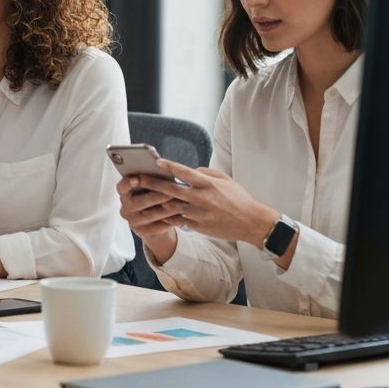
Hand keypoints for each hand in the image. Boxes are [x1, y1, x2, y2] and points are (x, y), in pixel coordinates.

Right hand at [116, 174, 179, 264]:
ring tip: (183, 201)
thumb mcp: (148, 187)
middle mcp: (125, 208)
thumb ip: (150, 179)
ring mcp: (133, 221)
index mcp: (123, 193)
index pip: (122, 187)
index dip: (128, 183)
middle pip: (141, 201)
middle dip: (159, 194)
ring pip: (153, 214)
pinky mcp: (144, 232)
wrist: (154, 221)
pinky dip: (171, 220)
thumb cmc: (153, 195)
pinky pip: (159, 226)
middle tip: (174, 188)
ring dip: (169, 207)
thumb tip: (163, 169)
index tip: (136, 178)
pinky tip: (182, 214)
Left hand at [126, 159, 278, 248]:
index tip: (156, 161)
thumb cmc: (238, 198)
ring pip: (171, 206)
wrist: (251, 223)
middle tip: (137, 179)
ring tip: (141, 196)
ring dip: (155, 201)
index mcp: (208, 184)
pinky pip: (177, 221)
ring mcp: (198, 213)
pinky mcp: (198, 226)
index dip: (169, 166)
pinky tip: (155, 212)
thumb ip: (206, 173)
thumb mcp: (225, 180)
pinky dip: (166, 216)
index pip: (184, 172)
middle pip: (171, 189)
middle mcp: (201, 198)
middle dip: (152, 184)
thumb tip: (192, 170)